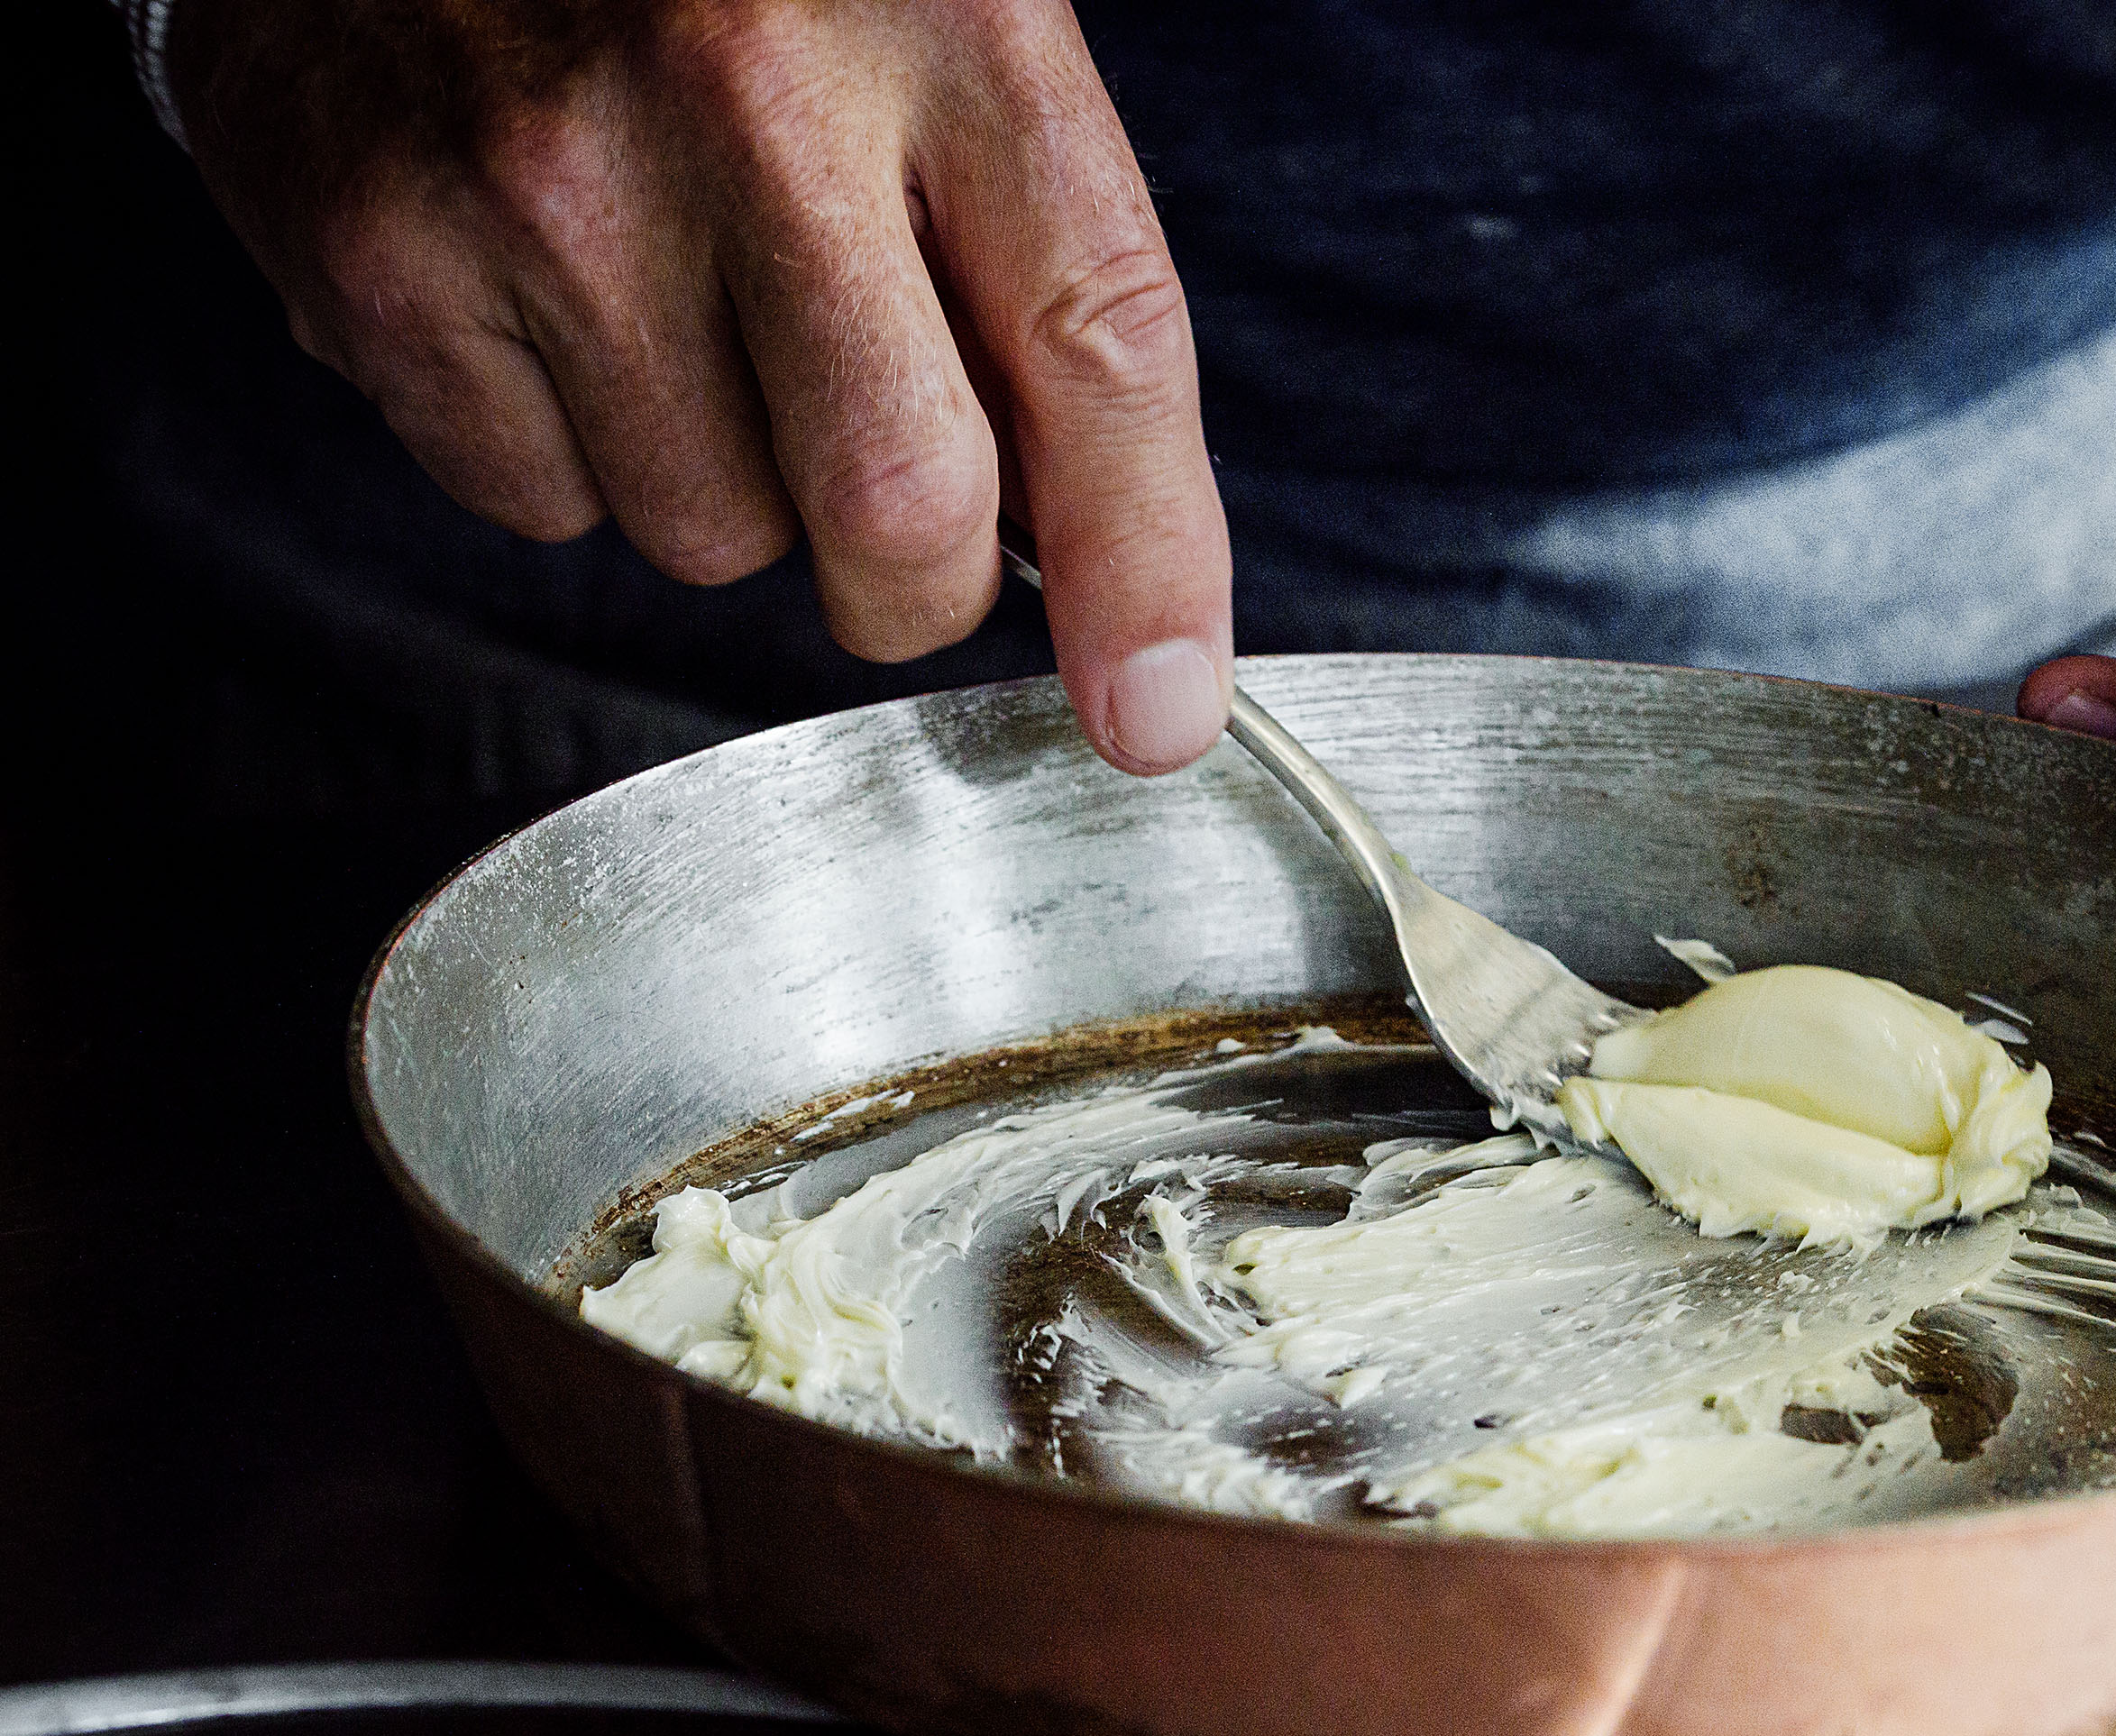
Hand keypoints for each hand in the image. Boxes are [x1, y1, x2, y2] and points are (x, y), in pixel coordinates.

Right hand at [170, 0, 1231, 773]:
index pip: (1098, 351)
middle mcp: (745, 93)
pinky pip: (539, 502)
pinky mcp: (382, 252)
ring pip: (710, 536)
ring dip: (725, 479)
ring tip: (671, 286)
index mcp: (937, 13)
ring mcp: (547, 180)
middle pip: (896, 514)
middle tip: (883, 473)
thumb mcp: (933, 31)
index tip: (1154, 708)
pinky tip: (544, 281)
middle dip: (911, 569)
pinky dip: (564, 441)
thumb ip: (1043, 282)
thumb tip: (1118, 596)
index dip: (1142, 567)